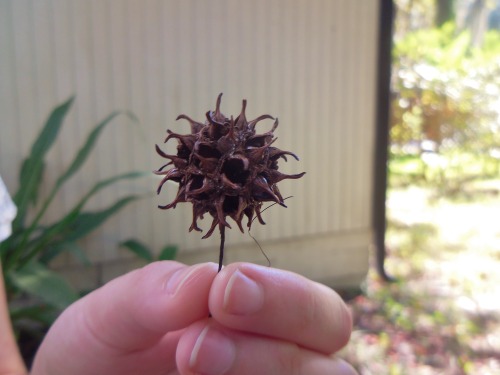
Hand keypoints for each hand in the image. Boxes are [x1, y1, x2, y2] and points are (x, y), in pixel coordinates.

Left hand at [31, 261, 355, 374]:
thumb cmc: (102, 351)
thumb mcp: (112, 316)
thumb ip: (153, 293)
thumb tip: (207, 277)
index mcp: (259, 321)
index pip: (315, 308)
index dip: (282, 298)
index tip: (224, 290)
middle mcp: (275, 363)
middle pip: (330, 359)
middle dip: (274, 340)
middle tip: (198, 342)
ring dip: (264, 370)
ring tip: (191, 360)